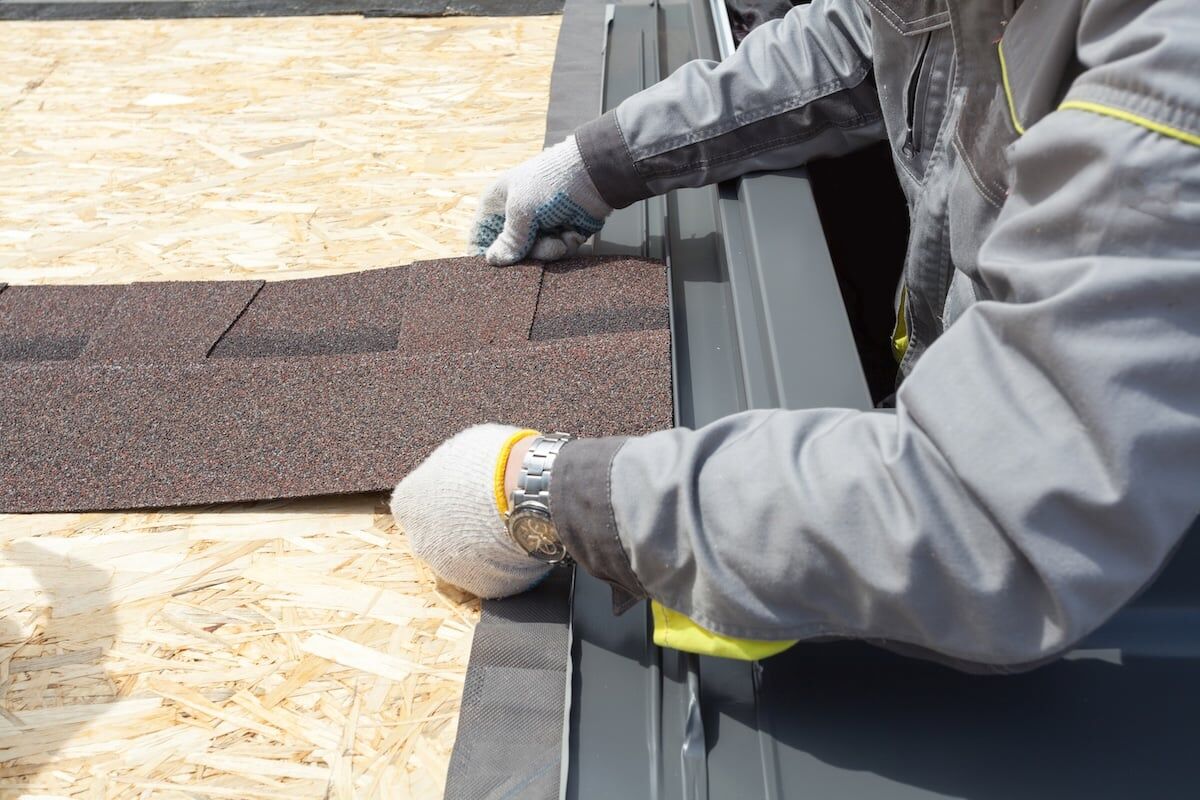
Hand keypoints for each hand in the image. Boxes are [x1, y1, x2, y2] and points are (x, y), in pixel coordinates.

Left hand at [390, 424, 546, 598]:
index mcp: (408, 504)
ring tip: (507, 524)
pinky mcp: (481, 585)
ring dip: (479, 546)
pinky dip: (502, 563)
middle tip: (485, 509)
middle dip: (457, 526)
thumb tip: (454, 471)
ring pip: (462, 558)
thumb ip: (447, 468)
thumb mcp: (459, 448)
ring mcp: (449, 569)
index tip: (461, 492)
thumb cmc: (491, 463)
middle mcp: (420, 541)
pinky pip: (490, 574)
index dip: (441, 497)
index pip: (414, 505)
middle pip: (435, 535)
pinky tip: (518, 541)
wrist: (528, 492)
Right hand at [470, 136, 612, 265]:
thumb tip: (493, 260)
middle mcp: (516, 215)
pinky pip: (556, 252)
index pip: (481, 235)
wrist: (594, 175)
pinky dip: (565, 245)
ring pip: (536, 255)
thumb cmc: (549, 182)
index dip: (485, 253)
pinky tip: (571, 233)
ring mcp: (540, 224)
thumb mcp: (522, 210)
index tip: (496, 268)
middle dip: (528, 254)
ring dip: (549, 250)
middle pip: (511, 252)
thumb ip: (509, 239)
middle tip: (541, 246)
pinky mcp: (561, 232)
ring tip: (559, 240)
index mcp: (498, 202)